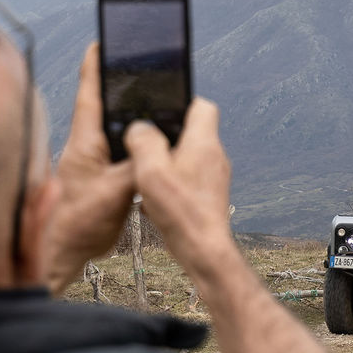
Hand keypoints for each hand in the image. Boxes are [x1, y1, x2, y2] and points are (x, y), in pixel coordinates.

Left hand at [41, 43, 139, 293]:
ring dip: (129, 113)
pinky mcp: (103, 177)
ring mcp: (94, 161)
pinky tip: (151, 143)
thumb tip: (155, 146)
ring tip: (150, 98)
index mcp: (85, 141)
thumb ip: (137, 165)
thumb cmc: (79, 222)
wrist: (65, 251)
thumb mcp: (115, 191)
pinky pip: (122, 150)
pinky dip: (135, 142)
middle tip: (135, 62)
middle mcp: (87, 145)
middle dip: (118, 83)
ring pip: (114, 128)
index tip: (102, 40)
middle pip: (103, 104)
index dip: (95, 65)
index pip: (89, 93)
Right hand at [124, 98, 238, 282]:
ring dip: (166, 161)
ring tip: (145, 173)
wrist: (203, 251)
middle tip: (144, 144)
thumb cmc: (181, 212)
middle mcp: (214, 156)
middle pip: (191, 131)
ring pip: (187, 156)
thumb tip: (139, 127)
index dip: (180, 101)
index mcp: (204, 142)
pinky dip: (171, 181)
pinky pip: (187, 178)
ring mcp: (213, 177)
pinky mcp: (208, 195)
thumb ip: (143, 142)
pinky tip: (153, 197)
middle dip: (166, 135)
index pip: (202, 105)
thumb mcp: (152, 171)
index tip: (159, 108)